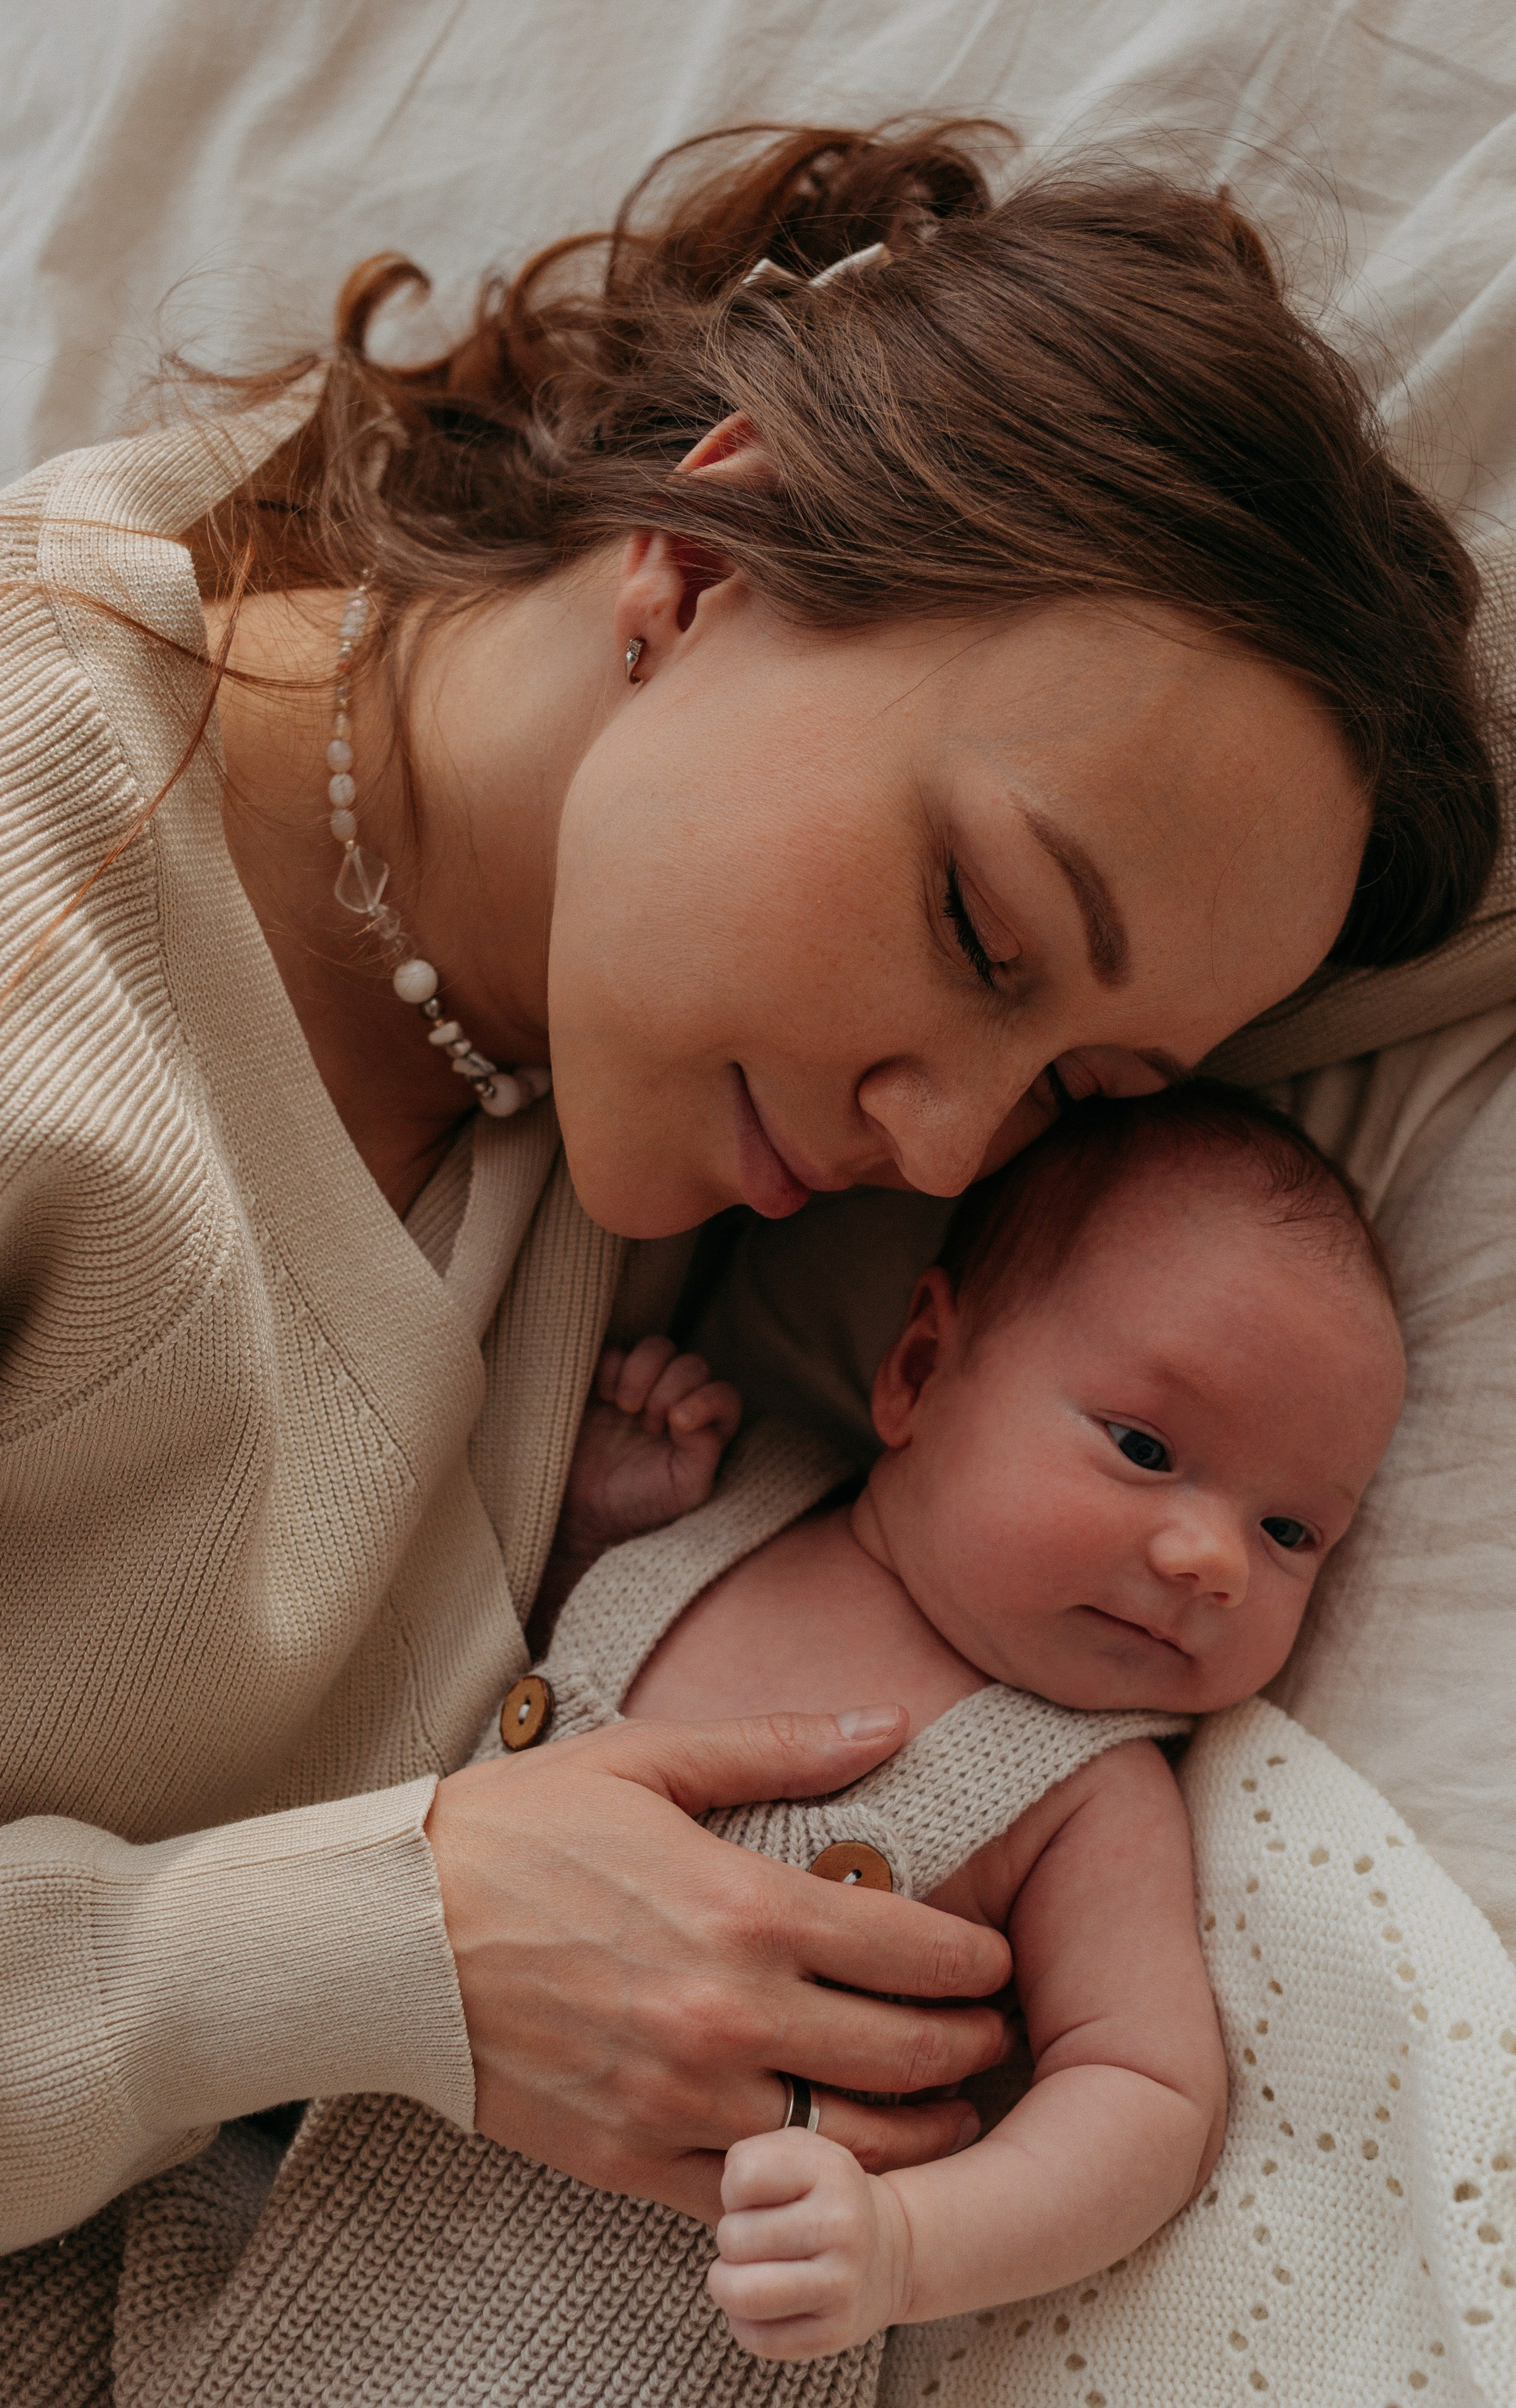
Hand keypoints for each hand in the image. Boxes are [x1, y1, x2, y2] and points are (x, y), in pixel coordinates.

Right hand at [425, 1708, 1008, 2222]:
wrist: (386, 1934)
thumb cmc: (516, 1830)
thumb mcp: (647, 1759)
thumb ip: (781, 1745)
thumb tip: (892, 1721)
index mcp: (744, 1907)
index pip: (912, 1949)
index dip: (977, 1962)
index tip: (997, 1962)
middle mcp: (728, 2014)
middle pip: (902, 2056)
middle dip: (971, 2049)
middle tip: (995, 2038)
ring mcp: (681, 2099)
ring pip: (848, 2145)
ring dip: (922, 2137)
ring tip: (951, 2116)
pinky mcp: (630, 2160)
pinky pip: (754, 2194)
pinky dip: (812, 2186)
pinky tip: (839, 2166)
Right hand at [557, 1338, 742, 1561]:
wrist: (580, 1510)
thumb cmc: (638, 1503)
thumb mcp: (685, 1489)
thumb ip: (705, 1452)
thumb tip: (693, 1413)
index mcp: (701, 1428)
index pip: (724, 1395)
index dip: (706, 1400)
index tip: (678, 1423)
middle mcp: (675, 1401)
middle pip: (692, 1365)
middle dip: (670, 1390)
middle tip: (648, 1424)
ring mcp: (640, 1387)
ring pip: (657, 1347)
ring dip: (643, 1374)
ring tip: (625, 1407)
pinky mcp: (603, 1379)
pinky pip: (615, 1351)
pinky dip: (611, 1368)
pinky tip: (603, 1396)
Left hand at [710, 2128, 912, 2359]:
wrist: (890, 2252)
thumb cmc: (824, 2197)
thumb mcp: (801, 2152)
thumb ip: (755, 2155)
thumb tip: (729, 2193)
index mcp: (831, 2171)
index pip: (742, 2177)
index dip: (733, 2190)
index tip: (755, 2198)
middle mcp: (842, 2227)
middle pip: (733, 2238)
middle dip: (730, 2239)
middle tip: (755, 2239)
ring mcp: (842, 2285)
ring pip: (741, 2294)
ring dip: (727, 2283)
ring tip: (746, 2272)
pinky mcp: (834, 2334)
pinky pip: (756, 2338)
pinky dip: (744, 2322)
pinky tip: (764, 2304)